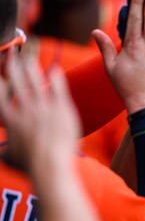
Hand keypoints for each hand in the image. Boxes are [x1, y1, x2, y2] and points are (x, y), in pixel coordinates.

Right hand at [0, 50, 79, 174]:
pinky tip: (54, 69)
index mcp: (11, 120)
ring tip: (29, 57)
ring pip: (35, 82)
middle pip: (16, 82)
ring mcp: (43, 108)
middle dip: (12, 65)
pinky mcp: (61, 109)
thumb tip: (0, 154)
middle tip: (11, 53)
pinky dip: (56, 78)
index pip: (1, 95)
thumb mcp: (10, 159)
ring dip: (31, 67)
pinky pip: (58, 89)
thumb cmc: (30, 166)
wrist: (50, 166)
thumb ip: (3, 153)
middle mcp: (25, 110)